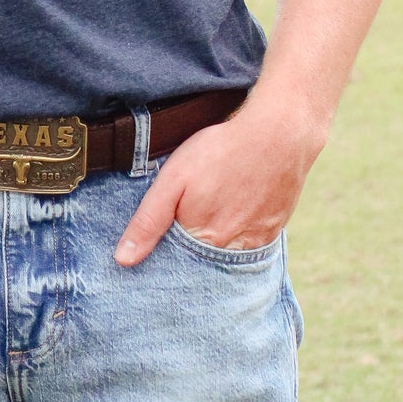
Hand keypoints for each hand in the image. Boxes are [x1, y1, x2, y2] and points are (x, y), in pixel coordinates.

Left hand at [114, 97, 325, 266]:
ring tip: (206, 225)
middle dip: (188, 260)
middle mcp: (231, 250)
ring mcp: (256, 243)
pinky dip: (236, 241)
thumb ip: (148, 221)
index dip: (163, 260)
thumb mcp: (173, 179)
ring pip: (226, 259)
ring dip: (213, 252)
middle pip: (201, 267)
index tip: (153, 255)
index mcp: (202, 241)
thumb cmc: (221, 152)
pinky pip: (249, 248)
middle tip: (183, 228)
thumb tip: (123, 260)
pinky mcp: (272, 231)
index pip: (175, 268)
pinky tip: (230, 220)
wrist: (279, 134)